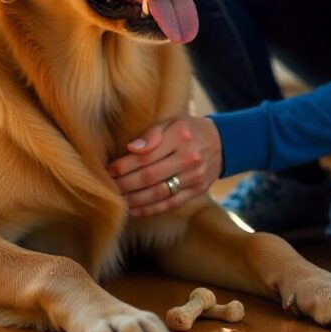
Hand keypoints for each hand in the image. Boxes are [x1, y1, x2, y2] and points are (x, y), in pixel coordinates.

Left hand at [108, 115, 222, 216]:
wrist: (221, 143)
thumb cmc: (188, 130)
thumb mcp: (172, 122)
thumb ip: (152, 134)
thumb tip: (131, 148)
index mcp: (180, 136)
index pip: (146, 155)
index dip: (125, 165)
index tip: (109, 170)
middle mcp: (189, 158)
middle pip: (150, 176)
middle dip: (125, 184)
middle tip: (109, 187)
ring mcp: (194, 177)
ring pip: (159, 193)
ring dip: (134, 200)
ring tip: (118, 200)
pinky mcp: (197, 191)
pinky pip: (170, 204)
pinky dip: (150, 209)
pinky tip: (134, 210)